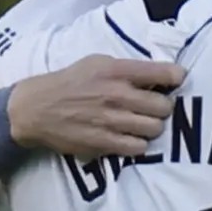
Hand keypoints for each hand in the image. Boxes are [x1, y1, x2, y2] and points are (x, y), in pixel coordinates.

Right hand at [7, 56, 184, 158]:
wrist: (36, 108)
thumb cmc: (70, 82)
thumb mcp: (97, 63)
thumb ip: (127, 69)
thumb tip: (159, 76)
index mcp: (116, 70)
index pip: (162, 73)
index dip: (176, 77)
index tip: (176, 81)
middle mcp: (116, 94)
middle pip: (164, 106)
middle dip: (162, 107)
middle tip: (154, 107)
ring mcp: (111, 121)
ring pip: (154, 129)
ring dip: (152, 127)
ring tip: (141, 123)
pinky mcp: (104, 143)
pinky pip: (138, 147)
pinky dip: (138, 143)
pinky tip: (130, 137)